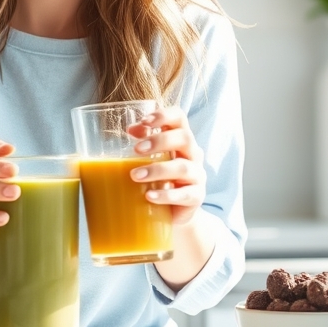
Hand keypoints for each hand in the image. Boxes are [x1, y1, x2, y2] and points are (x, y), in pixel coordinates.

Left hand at [127, 106, 205, 225]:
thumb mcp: (150, 159)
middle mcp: (193, 154)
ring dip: (157, 170)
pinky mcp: (196, 197)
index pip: (179, 117)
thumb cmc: (160, 179)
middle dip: (160, 141)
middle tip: (136, 149)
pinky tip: (149, 196)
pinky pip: (185, 194)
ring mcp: (197, 176)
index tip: (144, 122)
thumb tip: (130, 130)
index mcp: (180, 139)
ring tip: (135, 176)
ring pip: (183, 167)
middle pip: (184, 138)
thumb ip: (142, 143)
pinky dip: (166, 195)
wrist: (172, 211)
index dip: (164, 115)